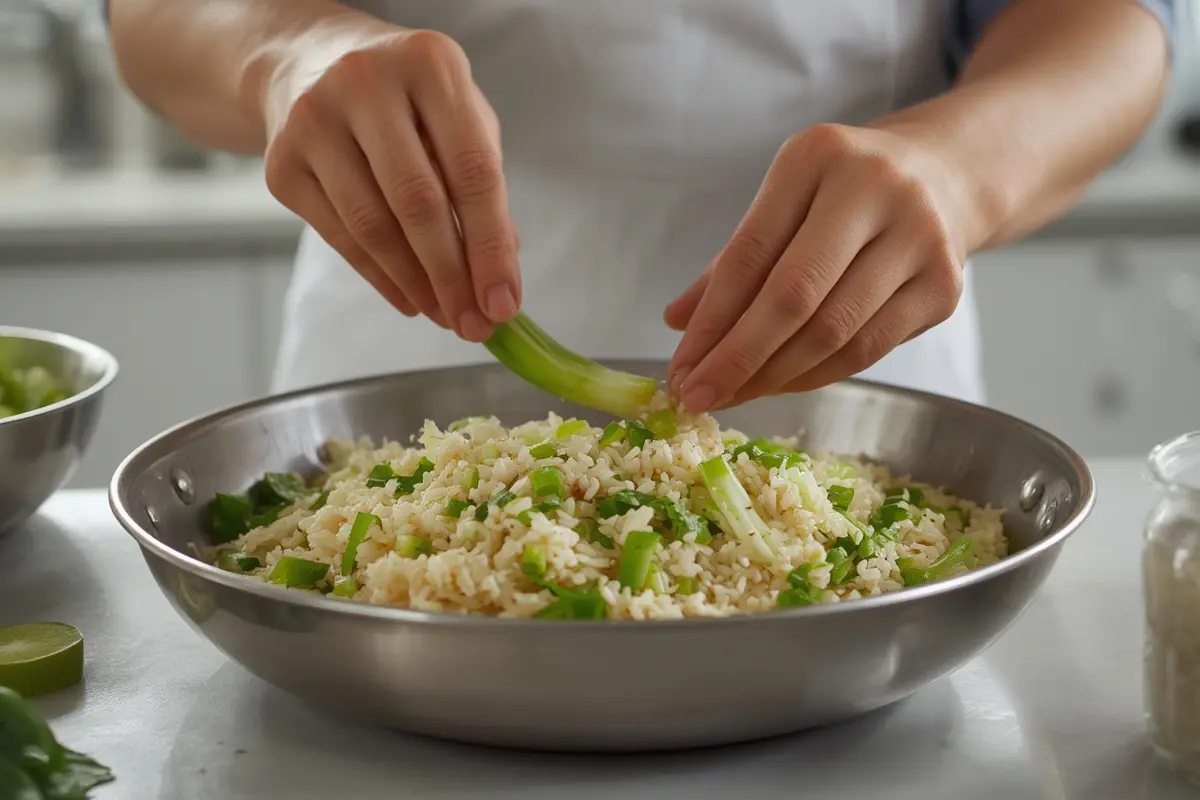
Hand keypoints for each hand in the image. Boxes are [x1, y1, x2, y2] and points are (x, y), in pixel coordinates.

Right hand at [261, 26, 519, 340]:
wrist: (306, 63)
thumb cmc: (405, 98)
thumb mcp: (457, 116)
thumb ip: (483, 184)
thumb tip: (501, 270)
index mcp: (429, 65)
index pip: (472, 170)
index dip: (492, 245)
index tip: (505, 301)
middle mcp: (366, 83)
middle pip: (417, 202)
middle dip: (452, 277)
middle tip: (475, 325)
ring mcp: (314, 121)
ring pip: (373, 227)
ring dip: (417, 286)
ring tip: (446, 316)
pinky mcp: (281, 162)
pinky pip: (340, 237)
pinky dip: (381, 278)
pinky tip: (410, 299)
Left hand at [665, 122, 976, 410]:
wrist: (945, 177)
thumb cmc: (842, 195)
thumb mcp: (782, 204)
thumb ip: (732, 262)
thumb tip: (677, 322)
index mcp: (817, 157)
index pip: (750, 253)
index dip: (710, 321)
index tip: (680, 369)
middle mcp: (874, 189)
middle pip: (794, 296)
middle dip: (738, 358)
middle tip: (698, 396)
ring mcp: (919, 238)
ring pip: (833, 331)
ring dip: (774, 376)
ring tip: (734, 396)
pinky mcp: (943, 287)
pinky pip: (868, 349)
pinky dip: (817, 375)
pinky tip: (781, 384)